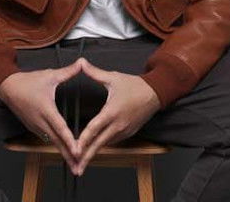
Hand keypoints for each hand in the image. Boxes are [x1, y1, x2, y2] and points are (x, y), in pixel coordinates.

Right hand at [0, 58, 82, 173]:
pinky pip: (47, 139)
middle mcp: (41, 122)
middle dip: (68, 155)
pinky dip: (56, 146)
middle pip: (57, 142)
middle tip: (79, 167)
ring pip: (52, 142)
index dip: (69, 140)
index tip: (78, 151)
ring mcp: (36, 127)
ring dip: (63, 153)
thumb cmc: (30, 82)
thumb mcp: (50, 75)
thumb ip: (68, 72)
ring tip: (74, 164)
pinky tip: (64, 152)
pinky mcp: (34, 128)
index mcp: (46, 110)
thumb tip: (81, 62)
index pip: (60, 128)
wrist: (9, 88)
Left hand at [74, 57, 160, 175]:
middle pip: (99, 144)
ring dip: (94, 153)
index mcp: (111, 112)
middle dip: (86, 157)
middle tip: (76, 168)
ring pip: (106, 145)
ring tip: (81, 162)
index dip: (83, 140)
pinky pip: (113, 142)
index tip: (74, 149)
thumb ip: (94, 72)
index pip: (94, 129)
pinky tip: (95, 150)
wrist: (155, 93)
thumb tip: (81, 62)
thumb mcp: (113, 77)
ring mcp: (124, 131)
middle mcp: (118, 125)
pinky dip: (103, 146)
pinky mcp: (129, 133)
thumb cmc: (133, 85)